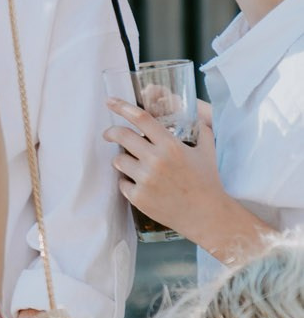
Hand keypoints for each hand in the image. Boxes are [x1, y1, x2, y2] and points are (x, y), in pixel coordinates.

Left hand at [108, 97, 223, 240]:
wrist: (208, 216)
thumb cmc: (208, 182)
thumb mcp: (207, 152)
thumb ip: (201, 131)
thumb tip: (198, 115)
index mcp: (171, 146)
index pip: (141, 118)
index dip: (122, 107)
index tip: (110, 101)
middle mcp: (156, 160)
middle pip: (121, 135)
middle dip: (111, 132)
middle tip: (109, 134)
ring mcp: (145, 180)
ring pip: (118, 160)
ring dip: (122, 160)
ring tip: (134, 165)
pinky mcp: (138, 197)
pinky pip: (122, 182)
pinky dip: (128, 182)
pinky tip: (141, 185)